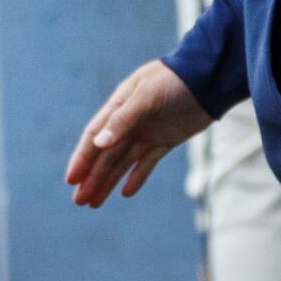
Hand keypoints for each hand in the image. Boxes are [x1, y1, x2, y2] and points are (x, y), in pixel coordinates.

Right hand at [65, 60, 210, 206]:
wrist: (209, 78)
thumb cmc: (174, 80)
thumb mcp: (147, 96)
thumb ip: (123, 120)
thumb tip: (99, 144)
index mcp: (119, 105)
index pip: (94, 136)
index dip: (82, 158)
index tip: (71, 179)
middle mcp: (129, 121)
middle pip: (105, 154)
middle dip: (91, 177)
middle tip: (78, 201)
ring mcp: (147, 132)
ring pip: (122, 162)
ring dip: (107, 181)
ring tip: (93, 203)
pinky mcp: (165, 140)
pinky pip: (146, 163)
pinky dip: (136, 178)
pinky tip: (125, 193)